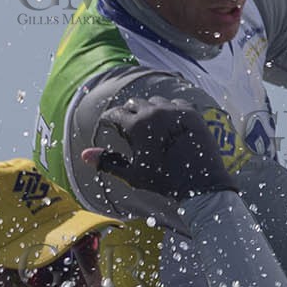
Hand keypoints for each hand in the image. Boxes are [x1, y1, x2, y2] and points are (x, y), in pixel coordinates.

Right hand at [83, 96, 238, 200]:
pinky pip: (176, 103)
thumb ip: (108, 162)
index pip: (114, 114)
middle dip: (128, 114)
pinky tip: (170, 122)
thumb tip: (84, 154)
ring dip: (149, 109)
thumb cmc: (165, 182)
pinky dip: (170, 110)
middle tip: (129, 126)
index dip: (109, 120)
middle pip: (133, 104)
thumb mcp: (133, 174)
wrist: (202, 184)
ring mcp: (175, 111)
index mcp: (137, 126)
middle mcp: (154, 112)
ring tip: (151, 124)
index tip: (108, 125)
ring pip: (154, 101)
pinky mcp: (192, 113)